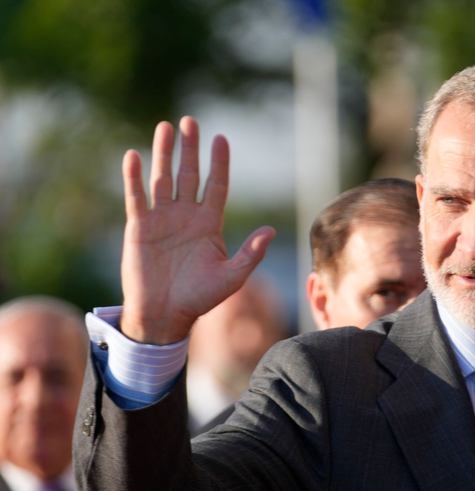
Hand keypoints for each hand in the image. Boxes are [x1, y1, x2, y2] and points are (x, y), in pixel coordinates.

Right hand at [120, 117, 274, 344]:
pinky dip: (134, 177)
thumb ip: (251, 253)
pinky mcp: (139, 227)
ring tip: (165, 127)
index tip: (221, 139)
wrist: (165, 314)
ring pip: (162, 178)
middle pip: (189, 174)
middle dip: (190, 149)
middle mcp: (186, 216)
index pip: (216, 185)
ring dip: (163, 153)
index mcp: (209, 224)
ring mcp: (162, 219)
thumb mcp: (232, 277)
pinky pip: (136, 197)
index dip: (219, 163)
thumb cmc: (200, 298)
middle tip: (190, 122)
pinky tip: (134, 155)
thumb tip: (271, 231)